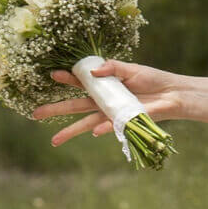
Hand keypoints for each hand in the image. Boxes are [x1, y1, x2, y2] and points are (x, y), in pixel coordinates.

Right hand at [31, 59, 186, 145]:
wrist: (172, 94)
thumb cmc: (152, 80)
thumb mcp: (131, 69)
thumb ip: (113, 67)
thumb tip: (93, 71)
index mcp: (103, 86)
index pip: (79, 83)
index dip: (66, 79)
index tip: (53, 75)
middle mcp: (103, 102)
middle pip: (74, 107)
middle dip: (55, 110)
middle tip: (35, 114)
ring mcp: (111, 114)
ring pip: (85, 124)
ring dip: (69, 132)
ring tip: (53, 141)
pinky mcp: (123, 122)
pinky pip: (109, 127)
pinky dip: (103, 129)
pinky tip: (95, 132)